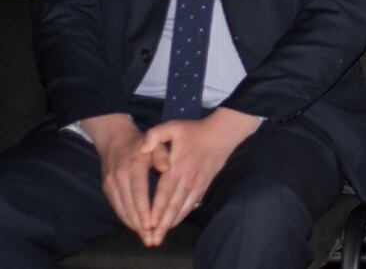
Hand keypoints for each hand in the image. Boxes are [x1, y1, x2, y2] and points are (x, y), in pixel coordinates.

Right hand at [82, 113, 170, 245]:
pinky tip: (135, 225)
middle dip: (139, 224)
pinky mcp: (106, 187)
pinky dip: (125, 217)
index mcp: (133, 165)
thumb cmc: (143, 143)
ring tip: (145, 236)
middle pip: (129, 205)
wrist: (116, 139)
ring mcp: (110, 182)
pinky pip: (116, 205)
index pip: (138, 192)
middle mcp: (119, 176)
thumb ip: (162, 155)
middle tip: (151, 237)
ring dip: (132, 224)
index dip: (144, 210)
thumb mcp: (156, 144)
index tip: (152, 225)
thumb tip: (167, 169)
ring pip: (121, 208)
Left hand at [138, 107, 260, 245]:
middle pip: (173, 205)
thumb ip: (154, 135)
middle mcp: (188, 178)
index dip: (156, 209)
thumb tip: (141, 149)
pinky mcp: (204, 184)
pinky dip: (182, 215)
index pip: (164, 192)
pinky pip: (192, 203)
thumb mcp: (173, 126)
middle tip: (152, 239)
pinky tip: (173, 223)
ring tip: (160, 236)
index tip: (147, 224)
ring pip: (183, 207)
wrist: (222, 133)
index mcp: (178, 166)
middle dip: (161, 224)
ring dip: (171, 223)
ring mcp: (197, 183)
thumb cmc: (195, 130)